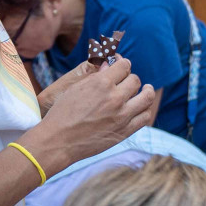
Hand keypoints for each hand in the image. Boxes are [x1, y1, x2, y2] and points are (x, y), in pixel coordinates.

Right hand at [34, 56, 156, 165]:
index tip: (122, 67)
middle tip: (127, 82)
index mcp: (101, 83)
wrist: (59, 141)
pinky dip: (145, 110)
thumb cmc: (62, 113)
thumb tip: (109, 65)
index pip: (124, 66)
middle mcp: (115, 97)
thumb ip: (95, 76)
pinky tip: (141, 108)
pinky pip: (145, 116)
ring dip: (146, 91)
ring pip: (147, 97)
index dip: (123, 64)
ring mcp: (122, 115)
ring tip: (146, 90)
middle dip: (131, 79)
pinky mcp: (125, 131)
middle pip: (135, 80)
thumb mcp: (75, 88)